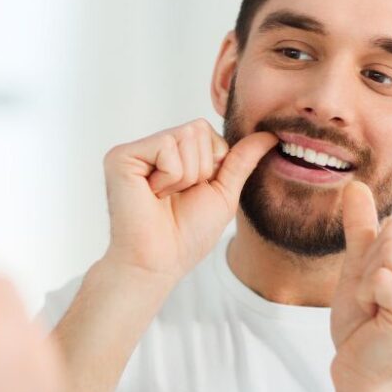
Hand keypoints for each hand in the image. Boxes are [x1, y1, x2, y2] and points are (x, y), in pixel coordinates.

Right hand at [100, 118, 277, 282]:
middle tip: (176, 196)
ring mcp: (135, 151)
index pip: (207, 131)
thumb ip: (242, 160)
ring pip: (185, 136)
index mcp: (172, 154)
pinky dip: (170, 177)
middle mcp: (151, 147)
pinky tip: (152, 195)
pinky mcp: (121, 156)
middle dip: (200, 169)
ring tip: (164, 197)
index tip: (192, 193)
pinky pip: (167, 147)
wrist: (160, 262)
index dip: (212, 165)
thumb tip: (270, 134)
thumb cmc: (186, 235)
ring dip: (186, 176)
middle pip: (198, 129)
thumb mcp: (223, 192)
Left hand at [329, 182, 391, 391]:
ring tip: (375, 309)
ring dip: (365, 281)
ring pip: (386, 252)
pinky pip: (380, 277)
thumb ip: (362, 227)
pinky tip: (375, 319)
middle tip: (373, 301)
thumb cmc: (362, 323)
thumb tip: (355, 184)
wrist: (359, 371)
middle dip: (368, 266)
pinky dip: (365, 295)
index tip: (376, 289)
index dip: (371, 255)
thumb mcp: (359, 266)